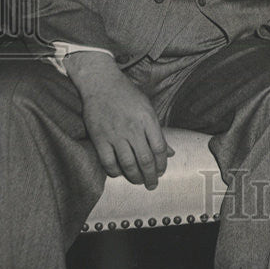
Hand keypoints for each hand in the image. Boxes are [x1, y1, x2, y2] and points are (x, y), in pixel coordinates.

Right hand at [65, 51, 172, 189]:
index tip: (162, 171)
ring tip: (139, 181)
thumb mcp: (148, 108)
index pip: (159, 148)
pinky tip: (119, 173)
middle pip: (145, 159)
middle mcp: (133, 128)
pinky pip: (108, 162)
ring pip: (128, 164)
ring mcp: (115, 134)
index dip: (162, 163)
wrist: (101, 83)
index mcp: (147, 119)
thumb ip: (158, 131)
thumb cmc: (127, 95)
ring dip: (135, 177)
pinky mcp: (99, 138)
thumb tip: (170, 152)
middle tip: (152, 184)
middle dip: (151, 176)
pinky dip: (114, 172)